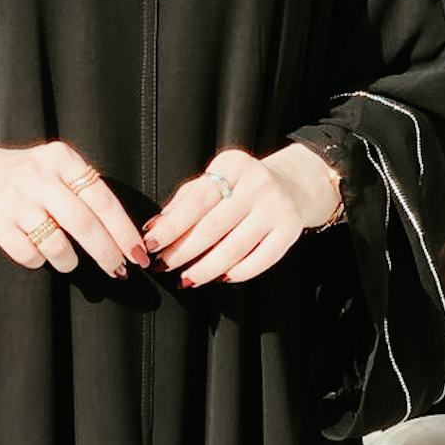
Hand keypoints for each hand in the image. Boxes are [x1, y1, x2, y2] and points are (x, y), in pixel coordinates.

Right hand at [0, 139, 150, 279]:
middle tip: (119, 270)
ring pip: (57, 245)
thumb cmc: (26, 178)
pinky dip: (40, 261)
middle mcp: (39, 176)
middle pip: (84, 224)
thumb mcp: (56, 168)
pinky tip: (38, 253)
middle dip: (107, 253)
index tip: (138, 253)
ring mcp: (17, 200)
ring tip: (69, 261)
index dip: (123, 231)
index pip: (103, 199)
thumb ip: (85, 191)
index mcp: (62, 159)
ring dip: (69, 262)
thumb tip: (122, 235)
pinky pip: (30, 255)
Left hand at [143, 143, 342, 287]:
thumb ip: (186, 200)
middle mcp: (257, 184)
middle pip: (212, 228)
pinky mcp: (289, 231)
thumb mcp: (216, 179)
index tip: (151, 244)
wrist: (293, 184)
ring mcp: (276, 208)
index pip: (196, 201)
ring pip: (233, 249)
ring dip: (204, 270)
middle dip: (182, 252)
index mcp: (234, 165)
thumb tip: (156, 227)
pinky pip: (259, 261)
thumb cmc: (242, 186)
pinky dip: (236, 274)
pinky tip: (219, 278)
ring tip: (186, 279)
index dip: (171, 227)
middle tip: (163, 266)